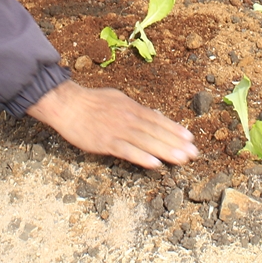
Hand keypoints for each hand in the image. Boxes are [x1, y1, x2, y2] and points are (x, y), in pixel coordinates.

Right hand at [26, 80, 198, 168]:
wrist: (67, 105)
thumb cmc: (91, 102)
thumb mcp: (117, 99)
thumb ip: (134, 110)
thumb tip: (153, 116)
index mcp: (131, 107)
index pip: (157, 119)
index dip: (174, 129)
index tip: (190, 138)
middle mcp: (128, 118)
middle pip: (156, 131)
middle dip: (176, 143)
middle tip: (194, 153)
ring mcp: (117, 130)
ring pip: (146, 141)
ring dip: (165, 150)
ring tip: (182, 159)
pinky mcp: (105, 142)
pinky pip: (127, 151)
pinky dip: (141, 157)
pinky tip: (155, 163)